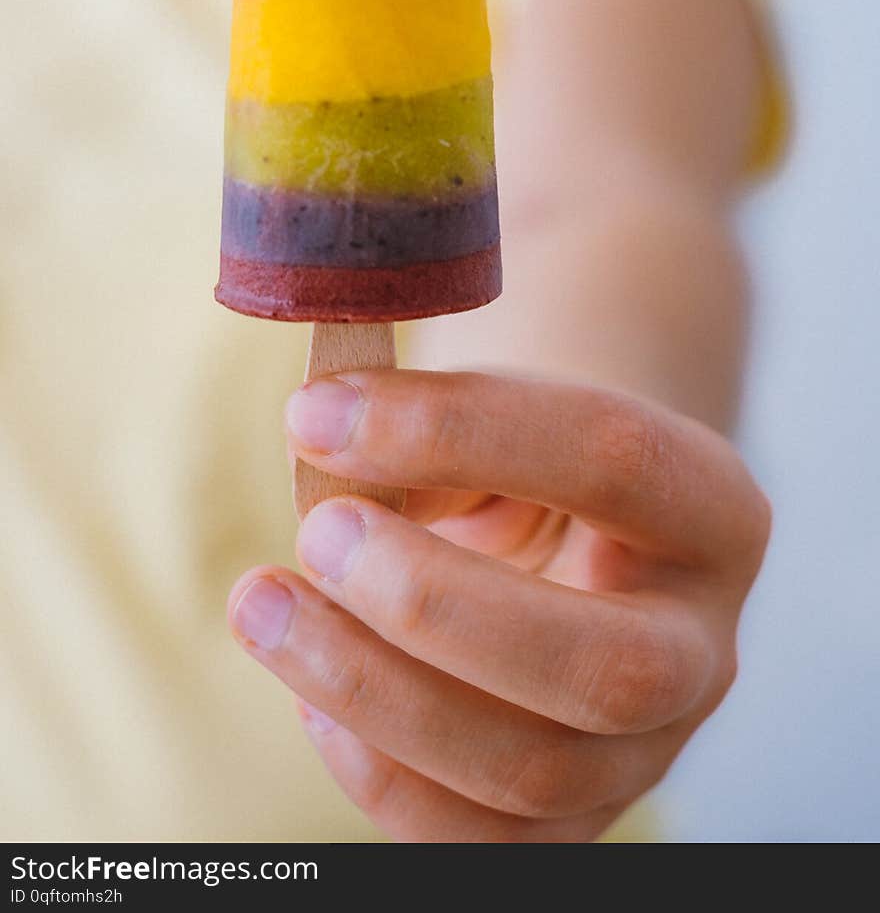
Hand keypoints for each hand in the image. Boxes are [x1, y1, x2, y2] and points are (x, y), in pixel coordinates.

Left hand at [228, 371, 769, 841]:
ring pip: (532, 771)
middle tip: (318, 534)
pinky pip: (477, 845)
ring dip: (371, 691)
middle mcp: (701, 647)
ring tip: (266, 606)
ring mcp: (646, 753)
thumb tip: (324, 438)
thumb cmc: (524, 463)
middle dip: (433, 605)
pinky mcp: (573, 822)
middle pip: (604, 668)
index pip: (613, 462)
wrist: (568, 539)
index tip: (316, 413)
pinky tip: (313, 695)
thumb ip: (430, 425)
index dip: (457, 433)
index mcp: (709, 509)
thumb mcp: (499, 415)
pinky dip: (376, 774)